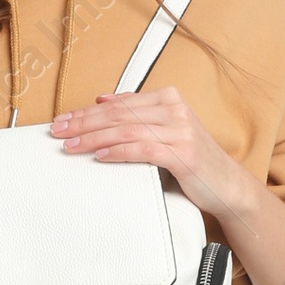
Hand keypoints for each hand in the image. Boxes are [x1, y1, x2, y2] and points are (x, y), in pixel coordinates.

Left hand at [49, 89, 284, 284]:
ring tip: (70, 145)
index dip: (86, 112)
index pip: (118, 103)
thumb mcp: (164, 131)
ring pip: (126, 129)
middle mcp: (174, 109)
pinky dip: (118, 151)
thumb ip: (137, 115)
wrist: (227, 186)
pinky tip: (99, 156)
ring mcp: (180, 130)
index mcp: (168, 98)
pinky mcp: (183, 153)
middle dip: (83, 123)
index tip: (62, 120)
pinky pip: (143, 149)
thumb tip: (101, 100)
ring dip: (94, 138)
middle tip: (57, 131)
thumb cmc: (191, 161)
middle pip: (118, 114)